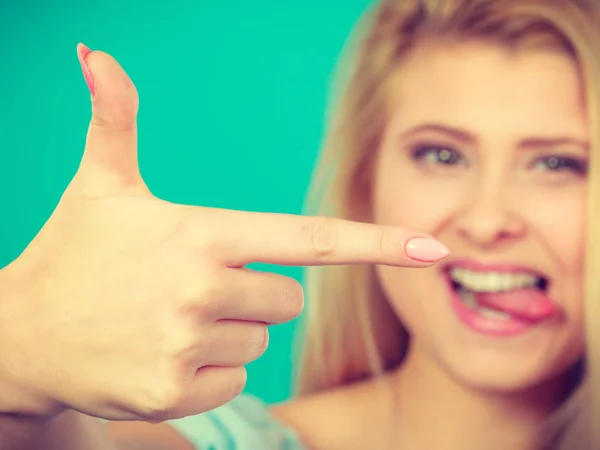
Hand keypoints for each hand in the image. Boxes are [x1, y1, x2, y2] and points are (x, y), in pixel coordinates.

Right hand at [0, 45, 448, 422]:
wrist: (19, 334)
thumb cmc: (71, 253)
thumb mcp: (98, 184)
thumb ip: (115, 121)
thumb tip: (98, 55)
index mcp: (203, 234)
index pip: (311, 238)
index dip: (378, 242)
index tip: (432, 248)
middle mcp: (203, 289)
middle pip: (286, 299)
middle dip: (252, 293)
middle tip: (190, 286)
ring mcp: (188, 346)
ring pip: (259, 341)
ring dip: (227, 331)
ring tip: (168, 320)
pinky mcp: (176, 393)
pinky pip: (234, 379)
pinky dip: (207, 371)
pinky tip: (160, 355)